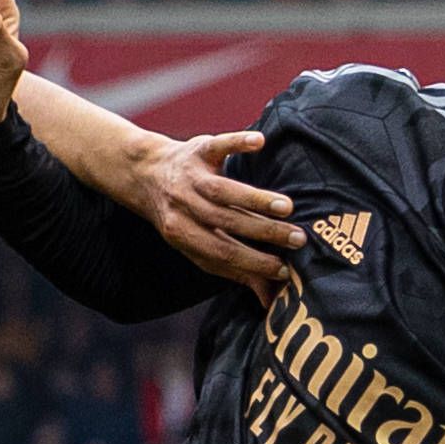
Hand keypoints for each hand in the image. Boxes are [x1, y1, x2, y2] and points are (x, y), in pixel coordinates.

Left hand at [128, 129, 304, 285]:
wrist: (146, 174)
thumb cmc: (184, 217)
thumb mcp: (198, 245)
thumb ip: (233, 269)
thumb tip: (269, 300)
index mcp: (183, 235)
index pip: (221, 253)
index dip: (252, 263)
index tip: (284, 270)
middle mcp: (184, 206)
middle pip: (225, 222)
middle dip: (263, 232)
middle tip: (298, 239)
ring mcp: (190, 176)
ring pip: (223, 190)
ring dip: (256, 199)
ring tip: (287, 208)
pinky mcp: (198, 149)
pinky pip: (218, 145)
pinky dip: (238, 143)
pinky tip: (260, 143)